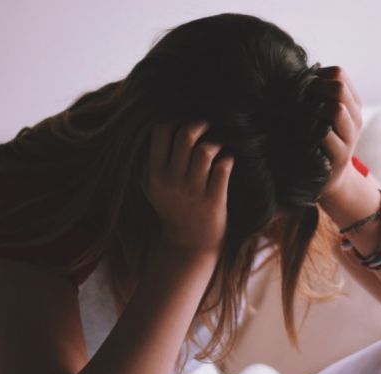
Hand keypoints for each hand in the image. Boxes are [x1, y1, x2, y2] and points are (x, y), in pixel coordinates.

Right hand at [142, 120, 233, 253]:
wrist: (188, 246)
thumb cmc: (173, 208)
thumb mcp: (152, 187)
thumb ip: (154, 160)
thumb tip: (167, 125)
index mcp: (154, 175)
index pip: (161, 132)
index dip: (175, 121)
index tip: (185, 123)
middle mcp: (172, 182)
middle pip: (185, 136)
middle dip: (200, 124)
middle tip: (208, 127)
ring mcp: (194, 192)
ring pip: (206, 151)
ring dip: (216, 143)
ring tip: (218, 148)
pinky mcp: (214, 202)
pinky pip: (224, 168)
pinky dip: (228, 159)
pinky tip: (227, 163)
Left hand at [306, 65, 363, 200]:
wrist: (330, 177)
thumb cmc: (319, 139)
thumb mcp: (322, 114)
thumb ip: (317, 94)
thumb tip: (296, 72)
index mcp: (353, 104)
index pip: (339, 74)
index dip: (317, 76)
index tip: (304, 89)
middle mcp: (356, 119)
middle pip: (338, 88)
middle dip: (314, 89)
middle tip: (300, 101)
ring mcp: (350, 138)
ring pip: (336, 109)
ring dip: (313, 110)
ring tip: (302, 118)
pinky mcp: (339, 156)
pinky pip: (324, 134)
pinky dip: (309, 131)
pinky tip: (300, 135)